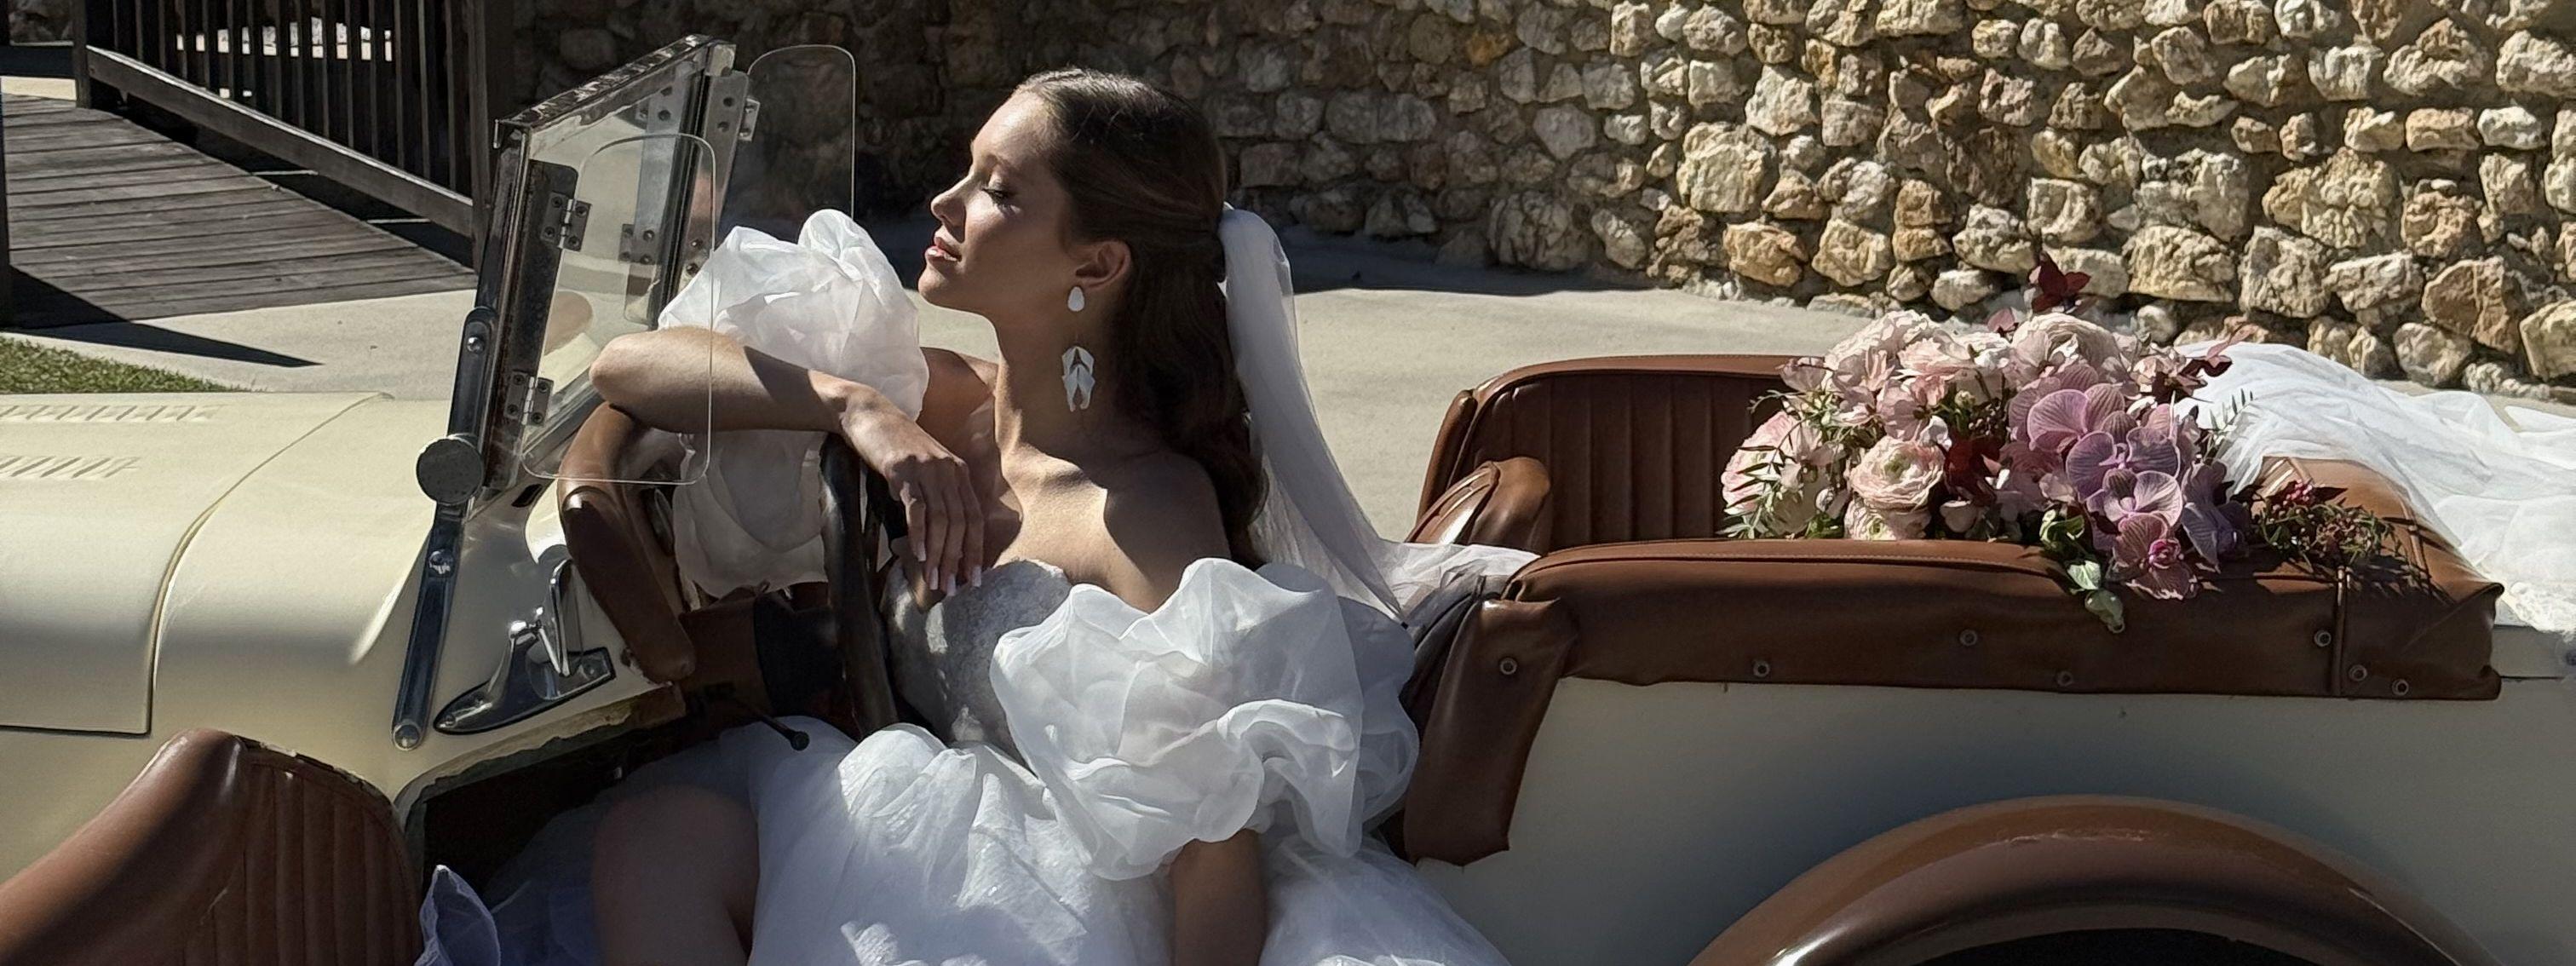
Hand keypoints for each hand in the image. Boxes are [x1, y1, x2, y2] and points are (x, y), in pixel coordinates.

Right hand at [838, 403, 983, 596]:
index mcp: (960, 473)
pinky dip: (918, 534)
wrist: (870, 415)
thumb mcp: (926, 470)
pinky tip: (916, 555)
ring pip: (942, 520)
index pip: (976, 518)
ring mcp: (928, 470)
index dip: (976, 551)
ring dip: (937, 554)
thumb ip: (937, 497)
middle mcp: (950, 471)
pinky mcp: (904, 470)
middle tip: (948, 588)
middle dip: (956, 560)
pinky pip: (917, 508)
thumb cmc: (897, 447)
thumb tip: (937, 539)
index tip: (974, 580)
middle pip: (961, 523)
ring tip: (931, 580)